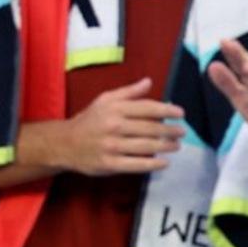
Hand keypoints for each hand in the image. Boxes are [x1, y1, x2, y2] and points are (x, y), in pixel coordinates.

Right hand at [61, 78, 184, 175]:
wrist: (64, 143)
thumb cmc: (89, 120)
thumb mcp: (106, 100)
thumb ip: (129, 92)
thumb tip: (149, 81)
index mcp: (115, 108)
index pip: (147, 108)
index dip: (167, 110)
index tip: (181, 114)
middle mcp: (115, 126)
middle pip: (150, 128)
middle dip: (170, 130)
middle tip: (182, 132)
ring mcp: (112, 146)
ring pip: (145, 146)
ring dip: (165, 146)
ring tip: (177, 146)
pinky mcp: (109, 164)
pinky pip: (136, 165)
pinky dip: (152, 164)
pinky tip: (164, 163)